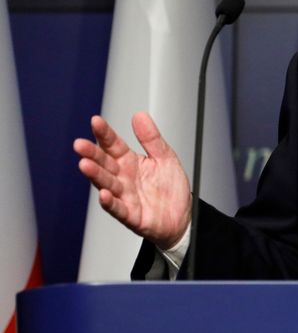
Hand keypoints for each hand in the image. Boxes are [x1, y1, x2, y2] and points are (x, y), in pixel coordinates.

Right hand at [74, 112, 191, 248]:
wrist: (182, 216)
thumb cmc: (170, 188)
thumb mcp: (165, 157)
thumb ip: (151, 138)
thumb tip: (140, 116)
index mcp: (130, 162)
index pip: (113, 145)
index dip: (105, 134)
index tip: (96, 121)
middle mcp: (123, 178)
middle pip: (104, 163)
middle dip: (92, 154)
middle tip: (80, 144)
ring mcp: (125, 197)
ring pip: (107, 184)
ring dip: (95, 175)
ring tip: (85, 164)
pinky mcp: (131, 215)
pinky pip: (118, 209)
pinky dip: (110, 203)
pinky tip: (104, 194)